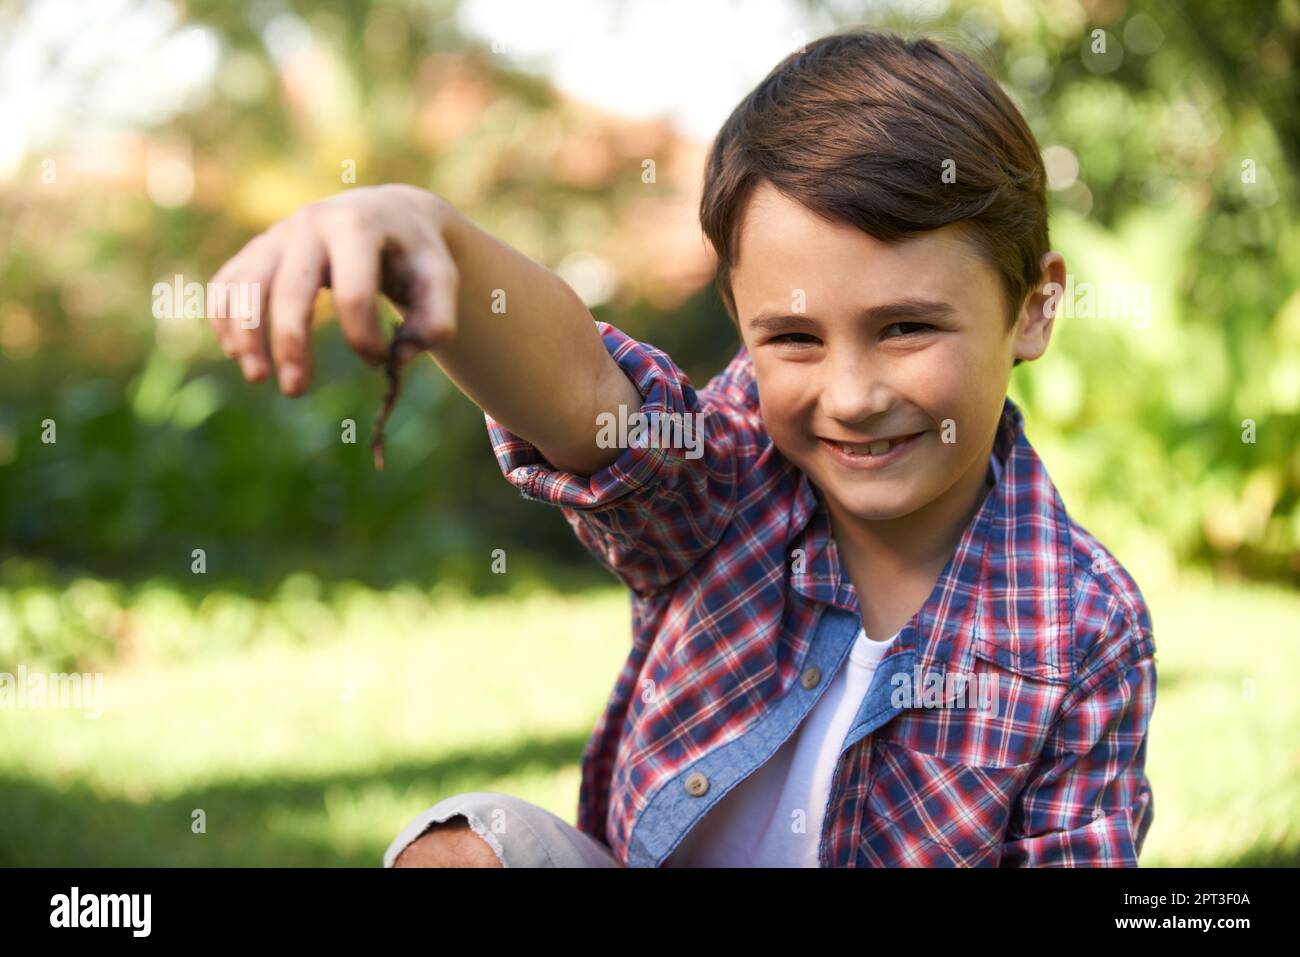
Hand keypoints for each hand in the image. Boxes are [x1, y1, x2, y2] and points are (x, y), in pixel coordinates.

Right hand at [207, 184, 460, 395]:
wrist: (388, 214)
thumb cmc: (414, 255)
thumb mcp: (440, 279)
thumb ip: (436, 320)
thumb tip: (399, 358)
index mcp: (359, 227)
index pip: (354, 292)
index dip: (365, 337)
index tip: (380, 360)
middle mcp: (311, 223)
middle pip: (289, 289)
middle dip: (289, 343)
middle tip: (295, 391)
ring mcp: (279, 233)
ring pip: (246, 283)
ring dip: (244, 333)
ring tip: (256, 377)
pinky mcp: (259, 247)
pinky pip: (228, 281)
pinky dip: (225, 316)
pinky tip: (236, 352)